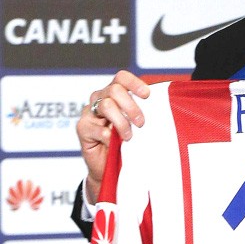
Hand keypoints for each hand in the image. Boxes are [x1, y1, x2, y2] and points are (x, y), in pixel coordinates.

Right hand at [76, 70, 149, 203]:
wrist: (110, 166)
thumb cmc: (126, 142)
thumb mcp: (137, 124)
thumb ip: (142, 112)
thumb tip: (161, 104)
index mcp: (113, 93)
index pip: (121, 78)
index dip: (134, 83)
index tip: (147, 95)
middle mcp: (99, 98)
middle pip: (114, 90)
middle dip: (131, 106)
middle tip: (141, 123)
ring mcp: (89, 113)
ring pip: (106, 105)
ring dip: (122, 122)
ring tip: (129, 136)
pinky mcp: (82, 128)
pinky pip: (98, 128)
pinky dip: (110, 137)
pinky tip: (114, 144)